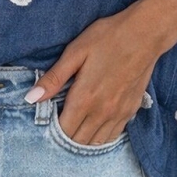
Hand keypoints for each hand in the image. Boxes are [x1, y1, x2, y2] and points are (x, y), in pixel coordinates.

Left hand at [28, 8, 161, 144]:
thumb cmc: (107, 38)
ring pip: (97, 143)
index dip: (52, 130)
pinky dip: (101, 136)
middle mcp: (102, 112)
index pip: (63, 131)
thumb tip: (31, 98)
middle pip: (79, 141)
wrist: (145, 34)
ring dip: (83, 139)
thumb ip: (54, 78)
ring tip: (75, 126)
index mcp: (84, 98)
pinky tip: (95, 125)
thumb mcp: (75, 52)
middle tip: (60, 122)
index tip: (48, 120)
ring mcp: (119, 114)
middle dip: (66, 137)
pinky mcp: (131, 111)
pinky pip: (113, 135)